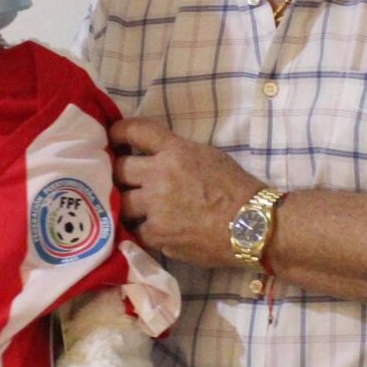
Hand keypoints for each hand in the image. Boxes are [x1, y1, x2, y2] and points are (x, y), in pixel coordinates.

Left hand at [110, 117, 262, 266]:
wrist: (253, 225)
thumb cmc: (236, 188)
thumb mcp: (207, 156)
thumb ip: (176, 154)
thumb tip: (155, 157)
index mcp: (174, 151)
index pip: (135, 131)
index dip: (118, 132)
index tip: (112, 137)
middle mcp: (159, 176)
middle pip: (119, 169)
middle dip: (120, 172)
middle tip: (124, 177)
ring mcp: (155, 207)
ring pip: (121, 202)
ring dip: (127, 203)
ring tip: (134, 206)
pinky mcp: (157, 235)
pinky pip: (136, 230)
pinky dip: (142, 229)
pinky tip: (152, 229)